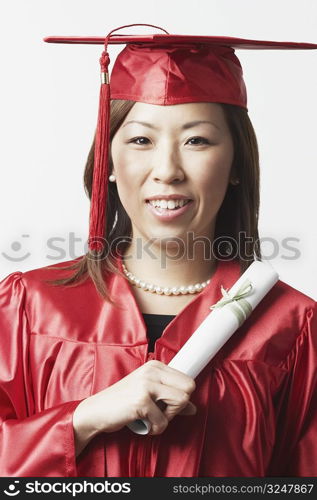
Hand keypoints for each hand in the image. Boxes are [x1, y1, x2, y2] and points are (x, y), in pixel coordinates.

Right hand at [73, 360, 195, 453]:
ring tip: (151, 417)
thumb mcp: (149, 395)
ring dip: (167, 418)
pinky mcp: (142, 400)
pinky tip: (143, 424)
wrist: (96, 411)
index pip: (187, 380)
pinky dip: (155, 428)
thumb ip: (171, 399)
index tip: (168, 404)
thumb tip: (193, 408)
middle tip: (160, 412)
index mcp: (155, 366)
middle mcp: (152, 371)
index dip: (181, 397)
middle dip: (178, 406)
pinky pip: (164, 421)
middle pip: (188, 389)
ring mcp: (147, 384)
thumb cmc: (122, 402)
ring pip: (181, 402)